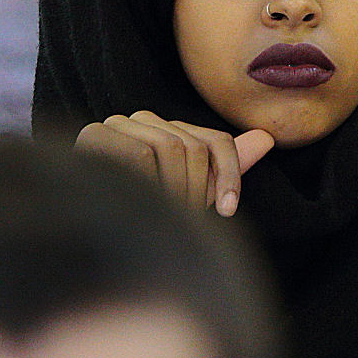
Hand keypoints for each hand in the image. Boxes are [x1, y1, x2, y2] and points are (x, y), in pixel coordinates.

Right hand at [75, 112, 274, 215]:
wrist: (90, 237)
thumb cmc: (142, 217)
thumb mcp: (190, 194)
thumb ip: (223, 167)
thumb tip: (267, 138)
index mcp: (167, 130)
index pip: (215, 142)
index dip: (229, 174)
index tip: (228, 210)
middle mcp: (142, 120)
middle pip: (194, 147)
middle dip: (198, 190)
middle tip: (185, 219)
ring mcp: (116, 124)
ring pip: (171, 148)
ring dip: (174, 190)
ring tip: (163, 216)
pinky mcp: (94, 135)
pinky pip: (142, 154)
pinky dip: (148, 183)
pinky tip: (139, 204)